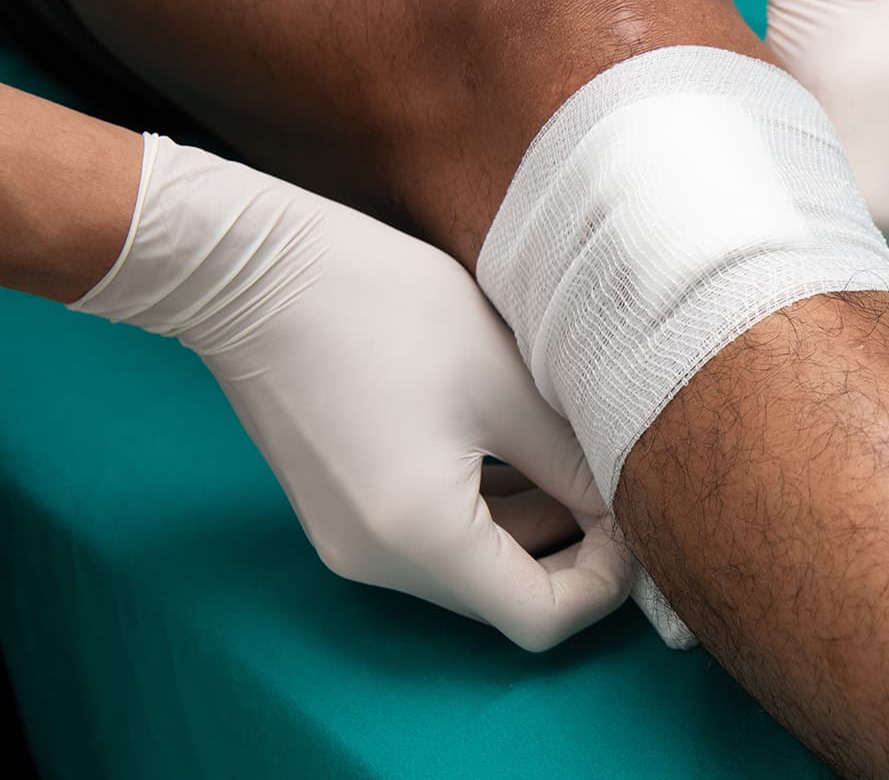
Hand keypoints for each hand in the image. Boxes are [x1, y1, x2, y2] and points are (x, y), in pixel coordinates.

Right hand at [73, 135, 628, 649]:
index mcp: (421, 539)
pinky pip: (432, 536)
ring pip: (470, 567)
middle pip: (504, 598)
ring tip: (574, 456)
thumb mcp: (508, 384)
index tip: (637, 515)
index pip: (539, 619)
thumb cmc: (381, 309)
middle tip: (619, 483)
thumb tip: (630, 508)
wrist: (251, 270)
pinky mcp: (340, 511)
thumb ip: (577, 463)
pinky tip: (517, 450)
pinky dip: (484, 510)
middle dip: (577, 552)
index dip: (605, 582)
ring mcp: (350, 541)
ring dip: (533, 528)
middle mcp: (378, 562)